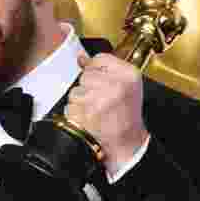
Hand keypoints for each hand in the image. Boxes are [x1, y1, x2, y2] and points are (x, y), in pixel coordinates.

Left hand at [64, 53, 148, 175]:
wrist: (127, 142)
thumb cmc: (126, 115)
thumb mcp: (126, 86)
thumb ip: (105, 69)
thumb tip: (81, 58)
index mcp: (129, 74)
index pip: (99, 59)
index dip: (95, 70)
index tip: (101, 81)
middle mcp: (115, 84)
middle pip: (85, 75)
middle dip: (89, 88)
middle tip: (102, 101)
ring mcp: (100, 98)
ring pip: (76, 90)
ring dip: (81, 101)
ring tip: (96, 110)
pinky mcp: (86, 112)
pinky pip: (70, 105)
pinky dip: (76, 112)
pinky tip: (90, 118)